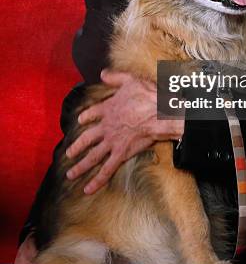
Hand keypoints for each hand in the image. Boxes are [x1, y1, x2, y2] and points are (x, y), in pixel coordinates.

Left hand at [66, 70, 183, 193]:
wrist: (160, 113)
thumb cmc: (148, 95)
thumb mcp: (131, 80)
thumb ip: (115, 77)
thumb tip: (103, 74)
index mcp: (108, 108)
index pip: (91, 113)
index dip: (85, 117)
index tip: (80, 121)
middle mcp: (106, 126)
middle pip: (87, 138)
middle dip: (76, 147)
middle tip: (68, 154)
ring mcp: (112, 141)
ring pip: (92, 156)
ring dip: (80, 166)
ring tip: (70, 174)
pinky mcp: (121, 153)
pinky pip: (107, 170)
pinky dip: (97, 180)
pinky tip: (87, 189)